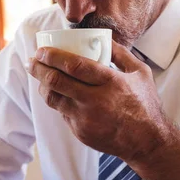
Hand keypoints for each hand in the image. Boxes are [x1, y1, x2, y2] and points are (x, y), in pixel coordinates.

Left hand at [28, 41, 169, 162]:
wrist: (146, 141)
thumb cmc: (145, 104)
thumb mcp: (141, 73)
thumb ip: (122, 54)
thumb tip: (104, 38)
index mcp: (110, 82)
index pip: (73, 65)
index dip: (52, 56)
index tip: (41, 51)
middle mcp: (95, 101)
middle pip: (56, 81)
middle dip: (39, 68)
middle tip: (32, 60)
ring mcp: (86, 118)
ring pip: (53, 99)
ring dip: (42, 86)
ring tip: (40, 77)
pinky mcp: (81, 132)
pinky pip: (62, 113)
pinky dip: (58, 102)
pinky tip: (58, 94)